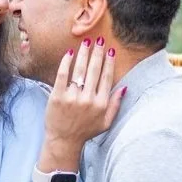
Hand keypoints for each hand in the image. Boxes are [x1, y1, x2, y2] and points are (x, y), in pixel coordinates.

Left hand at [42, 37, 122, 162]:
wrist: (64, 141)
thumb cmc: (86, 131)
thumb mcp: (106, 122)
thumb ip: (115, 105)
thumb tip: (124, 87)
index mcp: (101, 104)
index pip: (106, 78)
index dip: (109, 62)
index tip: (110, 50)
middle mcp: (88, 99)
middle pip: (95, 70)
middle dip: (97, 52)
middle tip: (99, 40)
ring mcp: (72, 98)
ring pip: (80, 70)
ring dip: (84, 53)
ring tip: (86, 42)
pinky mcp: (57, 97)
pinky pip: (62, 75)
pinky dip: (66, 63)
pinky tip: (69, 53)